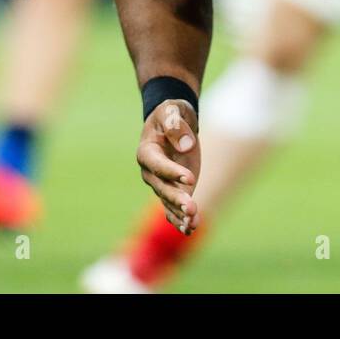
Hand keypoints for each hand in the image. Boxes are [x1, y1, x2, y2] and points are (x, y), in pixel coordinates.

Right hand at [136, 99, 200, 233]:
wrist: (174, 122)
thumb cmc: (171, 113)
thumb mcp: (172, 110)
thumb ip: (175, 124)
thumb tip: (186, 145)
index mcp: (146, 151)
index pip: (157, 164)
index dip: (172, 172)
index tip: (190, 178)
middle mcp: (150, 171)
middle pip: (162, 188)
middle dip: (176, 199)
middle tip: (191, 207)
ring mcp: (161, 183)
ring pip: (168, 202)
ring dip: (180, 214)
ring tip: (193, 223)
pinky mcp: (174, 189)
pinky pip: (174, 208)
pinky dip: (181, 219)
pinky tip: (191, 228)